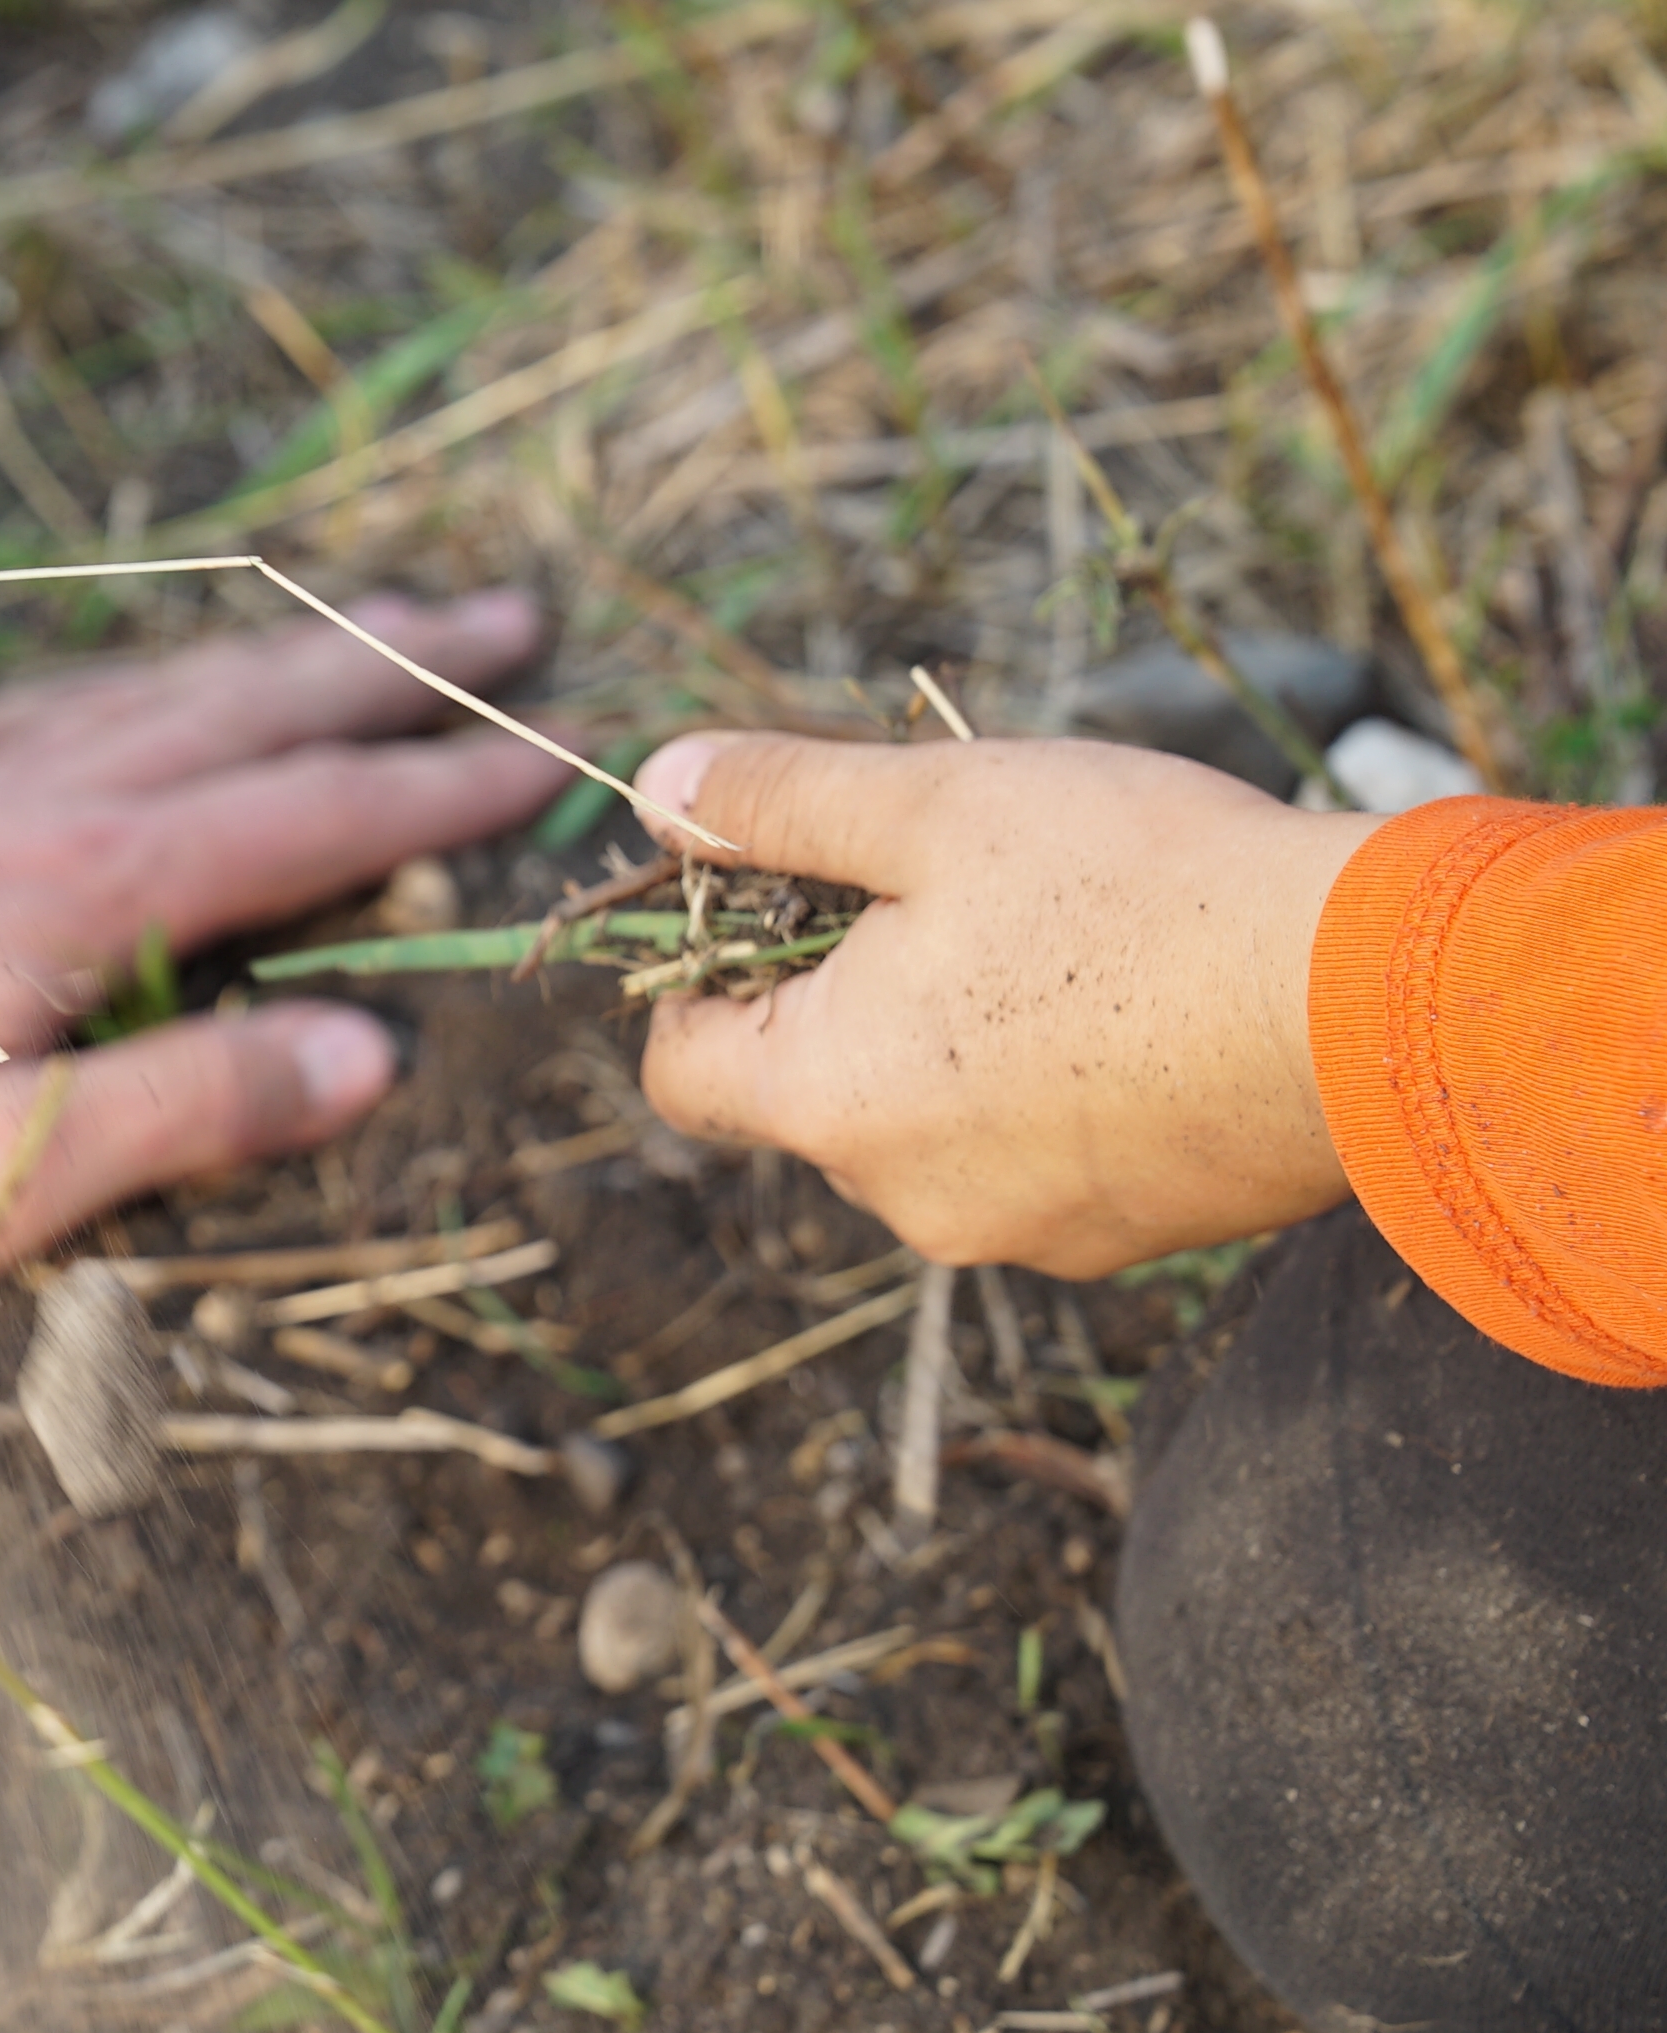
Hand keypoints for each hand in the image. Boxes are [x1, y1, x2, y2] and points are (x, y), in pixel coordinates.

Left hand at [0, 594, 575, 1319]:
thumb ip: (174, 1111)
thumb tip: (369, 1055)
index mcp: (76, 887)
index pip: (298, 818)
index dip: (431, 793)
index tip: (550, 760)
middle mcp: (20, 798)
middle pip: (243, 708)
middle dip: (388, 672)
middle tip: (522, 624)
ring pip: (159, 678)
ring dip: (290, 652)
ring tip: (405, 618)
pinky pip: (69, 691)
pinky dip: (167, 670)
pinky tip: (187, 678)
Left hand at [631, 731, 1377, 1274]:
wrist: (1377, 1005)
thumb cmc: (1141, 889)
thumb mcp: (932, 805)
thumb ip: (777, 802)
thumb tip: (656, 790)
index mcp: (827, 1104)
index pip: (679, 1071)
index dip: (697, 975)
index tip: (771, 897)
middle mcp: (904, 1202)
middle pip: (810, 1092)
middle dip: (845, 989)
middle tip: (945, 886)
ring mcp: (1019, 1237)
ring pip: (930, 1122)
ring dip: (957, 1035)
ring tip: (1061, 936)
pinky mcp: (1124, 1242)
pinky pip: (1038, 1157)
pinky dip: (1055, 1086)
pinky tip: (1136, 1003)